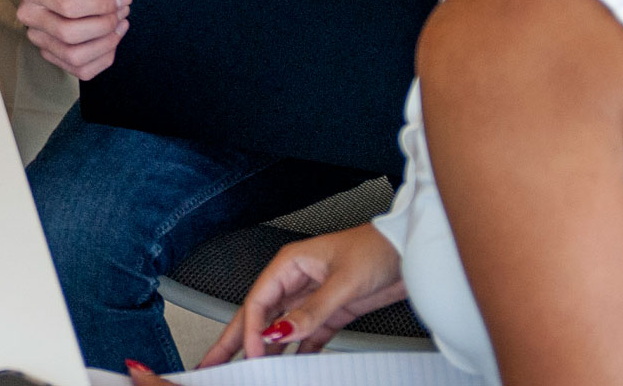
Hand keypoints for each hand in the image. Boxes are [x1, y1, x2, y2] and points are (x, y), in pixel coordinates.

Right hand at [16, 0, 128, 79]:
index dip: (101, 4)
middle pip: (70, 34)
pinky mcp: (52, 52)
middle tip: (123, 10)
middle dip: (105, 23)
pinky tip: (112, 41)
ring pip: (74, 57)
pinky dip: (101, 60)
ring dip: (105, 43)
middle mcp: (30, 16)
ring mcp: (40, 38)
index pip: (68, 5)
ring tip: (120, 24)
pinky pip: (79, 70)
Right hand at [198, 223, 406, 362]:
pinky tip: (291, 367)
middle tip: (213, 362)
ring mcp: (312, 299)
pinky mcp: (331, 313)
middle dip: (233, 340)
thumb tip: (281, 332)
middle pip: (257, 316)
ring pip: (279, 330)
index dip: (250, 330)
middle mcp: (296, 281)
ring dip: (265, 351)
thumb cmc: (376, 250)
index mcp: (289, 265)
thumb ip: (311, 311)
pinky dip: (298, 353)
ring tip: (249, 371)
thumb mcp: (342, 281)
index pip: (258, 302)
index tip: (253, 354)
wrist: (410, 253)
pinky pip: (307, 337)